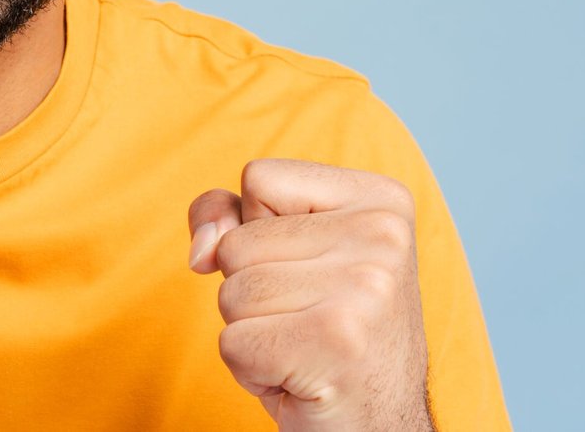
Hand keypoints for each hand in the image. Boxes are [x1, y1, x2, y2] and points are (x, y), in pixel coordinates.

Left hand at [187, 160, 431, 431]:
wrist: (380, 425)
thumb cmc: (325, 332)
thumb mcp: (283, 253)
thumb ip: (227, 217)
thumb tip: (201, 252)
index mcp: (380, 199)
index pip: (259, 177)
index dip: (259, 229)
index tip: (312, 270)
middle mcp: (383, 235)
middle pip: (237, 243)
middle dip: (252, 290)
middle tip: (308, 322)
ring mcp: (366, 288)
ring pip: (232, 293)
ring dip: (252, 331)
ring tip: (304, 348)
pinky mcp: (337, 342)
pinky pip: (233, 343)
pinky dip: (250, 370)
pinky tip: (299, 378)